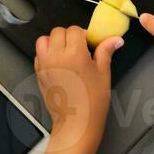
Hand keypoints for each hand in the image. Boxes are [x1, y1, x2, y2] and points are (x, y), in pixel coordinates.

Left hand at [34, 26, 120, 153]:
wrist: (76, 123)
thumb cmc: (91, 103)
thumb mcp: (103, 74)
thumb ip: (106, 52)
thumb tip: (115, 40)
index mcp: (74, 54)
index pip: (75, 29)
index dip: (84, 34)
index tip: (90, 43)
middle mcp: (56, 57)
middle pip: (58, 32)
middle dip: (69, 36)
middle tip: (80, 48)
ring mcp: (45, 65)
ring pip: (43, 40)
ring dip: (54, 42)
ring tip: (66, 52)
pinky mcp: (39, 74)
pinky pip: (38, 55)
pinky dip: (46, 54)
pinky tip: (58, 63)